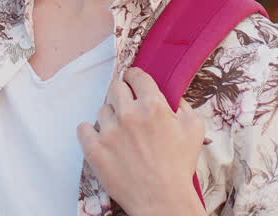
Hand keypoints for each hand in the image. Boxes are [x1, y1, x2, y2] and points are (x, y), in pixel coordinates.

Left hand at [76, 67, 206, 215]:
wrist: (162, 200)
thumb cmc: (179, 167)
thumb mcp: (194, 130)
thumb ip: (184, 107)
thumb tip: (174, 98)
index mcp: (153, 106)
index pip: (137, 76)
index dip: (135, 77)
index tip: (132, 81)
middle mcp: (129, 114)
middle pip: (115, 88)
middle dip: (122, 94)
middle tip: (127, 107)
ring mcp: (109, 132)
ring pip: (102, 109)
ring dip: (110, 117)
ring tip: (120, 132)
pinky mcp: (94, 149)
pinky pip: (83, 129)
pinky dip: (89, 132)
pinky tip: (99, 138)